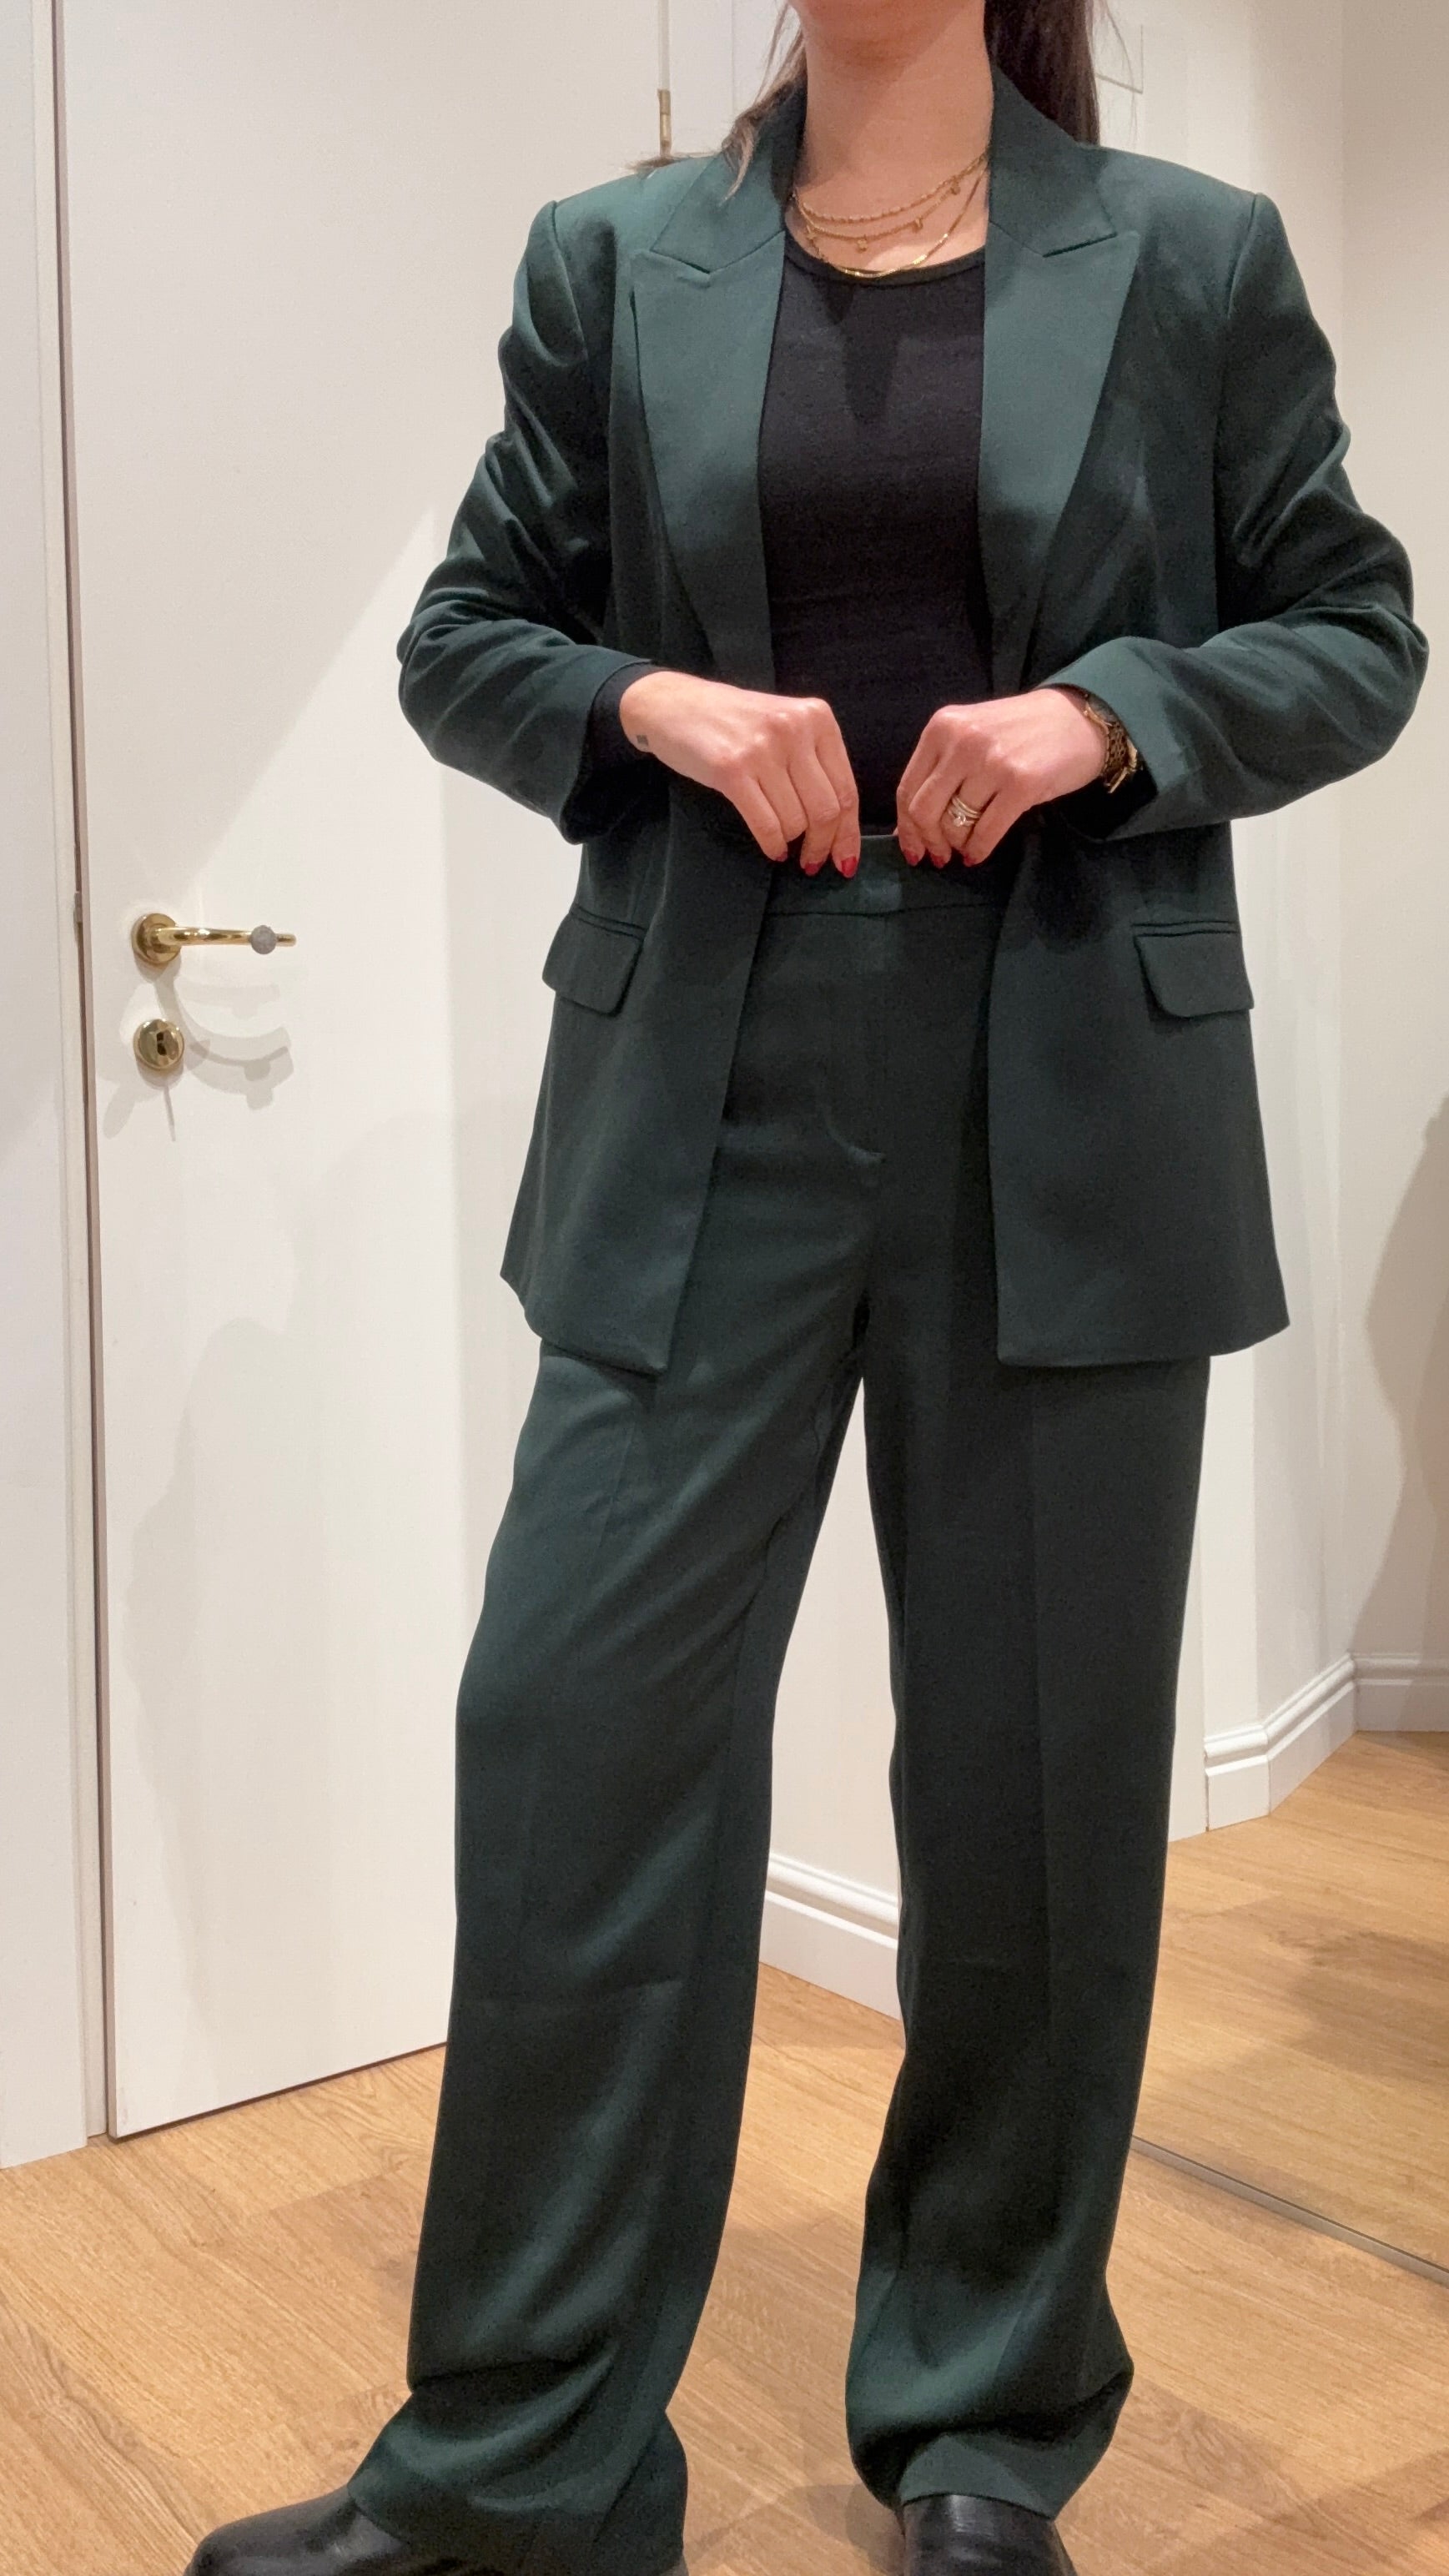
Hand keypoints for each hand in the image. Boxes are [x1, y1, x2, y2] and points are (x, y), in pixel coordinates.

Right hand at [618, 671, 860, 874]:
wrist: (674, 705)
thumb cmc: (733, 722)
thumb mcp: (784, 726)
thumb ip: (813, 762)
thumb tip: (839, 826)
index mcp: (817, 718)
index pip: (846, 789)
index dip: (848, 834)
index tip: (846, 861)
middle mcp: (794, 729)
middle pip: (826, 810)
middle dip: (822, 846)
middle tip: (811, 863)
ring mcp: (762, 749)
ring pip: (797, 820)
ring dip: (791, 843)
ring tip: (783, 845)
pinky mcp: (731, 769)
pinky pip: (767, 824)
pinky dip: (773, 846)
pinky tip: (772, 850)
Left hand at [895, 687, 1106, 863]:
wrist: (1079, 718)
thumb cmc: (1021, 731)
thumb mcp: (971, 737)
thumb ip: (939, 773)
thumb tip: (906, 828)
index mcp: (942, 726)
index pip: (908, 788)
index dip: (907, 828)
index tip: (912, 850)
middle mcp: (963, 741)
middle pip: (924, 810)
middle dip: (929, 841)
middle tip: (939, 856)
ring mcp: (992, 761)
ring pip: (954, 824)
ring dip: (957, 845)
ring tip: (966, 847)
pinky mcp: (1021, 784)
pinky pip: (985, 833)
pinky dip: (978, 850)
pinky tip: (978, 853)